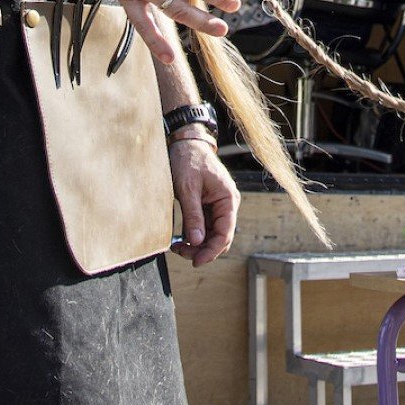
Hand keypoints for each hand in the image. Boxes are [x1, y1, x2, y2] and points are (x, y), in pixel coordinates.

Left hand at [168, 138, 238, 264]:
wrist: (185, 143)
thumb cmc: (188, 160)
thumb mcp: (188, 188)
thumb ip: (193, 215)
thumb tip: (197, 242)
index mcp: (228, 199)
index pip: (226, 233)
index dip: (212, 250)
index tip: (195, 261)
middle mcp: (227, 204)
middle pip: (220, 237)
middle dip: (203, 249)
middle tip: (181, 253)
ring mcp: (217, 206)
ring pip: (211, 235)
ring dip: (197, 244)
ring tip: (177, 247)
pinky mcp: (207, 206)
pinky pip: (204, 227)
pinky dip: (194, 235)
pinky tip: (180, 239)